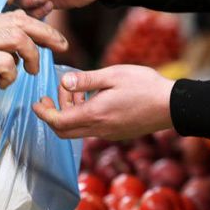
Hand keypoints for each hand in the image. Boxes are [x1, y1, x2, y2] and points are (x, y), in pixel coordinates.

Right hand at [0, 7, 67, 88]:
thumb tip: (5, 49)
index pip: (15, 15)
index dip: (36, 25)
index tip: (48, 37)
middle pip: (24, 22)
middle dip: (48, 33)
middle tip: (62, 46)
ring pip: (20, 39)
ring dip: (31, 57)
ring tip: (31, 71)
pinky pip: (6, 63)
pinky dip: (11, 74)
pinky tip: (3, 83)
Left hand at [33, 65, 174, 139]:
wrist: (172, 106)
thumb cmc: (145, 86)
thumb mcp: (113, 75)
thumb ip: (86, 80)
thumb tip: (63, 82)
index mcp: (94, 115)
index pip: (58, 122)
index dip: (43, 113)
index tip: (37, 102)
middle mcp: (99, 129)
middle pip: (64, 131)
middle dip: (53, 114)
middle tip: (52, 96)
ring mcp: (108, 134)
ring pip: (78, 130)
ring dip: (70, 113)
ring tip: (76, 91)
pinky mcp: (117, 134)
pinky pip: (92, 129)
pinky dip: (84, 116)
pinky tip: (93, 99)